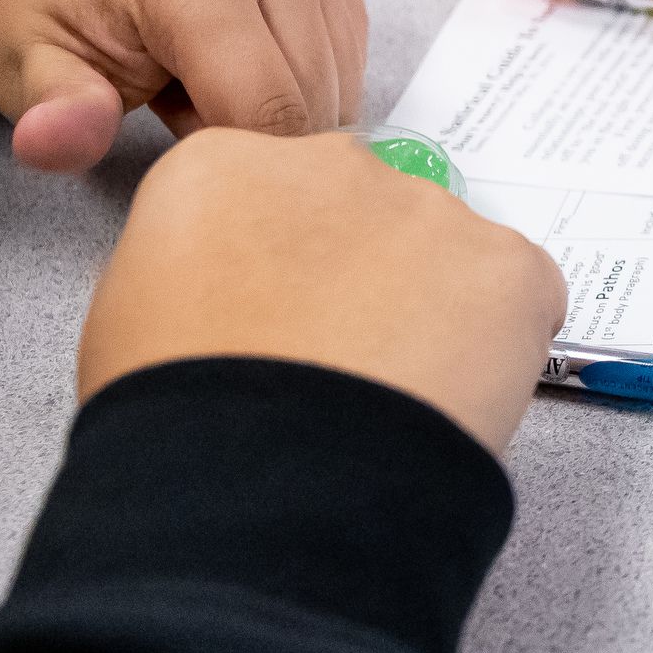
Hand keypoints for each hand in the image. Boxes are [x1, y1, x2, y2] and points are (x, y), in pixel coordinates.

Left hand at [0, 0, 369, 173]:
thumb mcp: (27, 62)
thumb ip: (59, 113)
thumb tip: (52, 143)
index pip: (268, 114)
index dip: (231, 162)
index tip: (178, 153)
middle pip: (312, 103)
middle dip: (257, 137)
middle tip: (179, 111)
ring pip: (338, 82)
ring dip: (283, 105)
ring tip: (205, 81)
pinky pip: (345, 48)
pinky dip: (304, 75)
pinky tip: (241, 59)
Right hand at [80, 130, 568, 453]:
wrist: (259, 489)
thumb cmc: (176, 423)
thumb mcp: (133, 319)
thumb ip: (196, 268)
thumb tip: (239, 290)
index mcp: (226, 166)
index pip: (271, 195)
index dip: (283, 267)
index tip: (282, 320)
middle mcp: (333, 163)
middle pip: (364, 211)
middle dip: (362, 277)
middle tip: (345, 363)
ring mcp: (428, 208)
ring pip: (444, 254)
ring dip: (432, 312)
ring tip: (395, 398)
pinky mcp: (508, 264)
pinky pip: (520, 298)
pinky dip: (500, 348)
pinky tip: (451, 402)